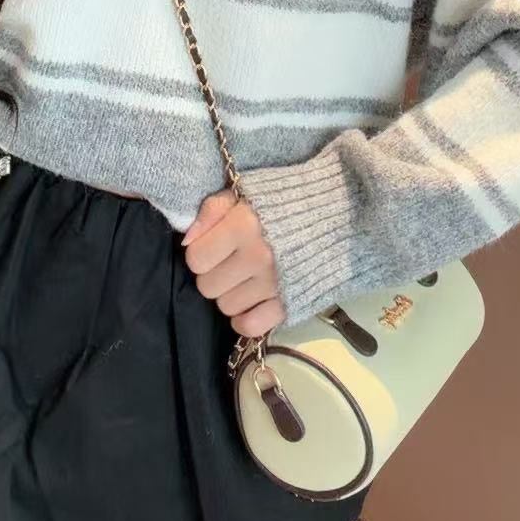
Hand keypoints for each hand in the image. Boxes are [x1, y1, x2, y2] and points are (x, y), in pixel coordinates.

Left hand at [182, 188, 284, 337]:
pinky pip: (248, 326)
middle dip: (214, 274)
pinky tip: (252, 300)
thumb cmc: (279, 204)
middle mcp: (258, 257)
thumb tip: (187, 240)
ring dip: (231, 294)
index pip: (196, 259)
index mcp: (244, 225)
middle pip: (207, 287)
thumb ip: (212, 210)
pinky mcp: (288, 304)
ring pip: (226, 307)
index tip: (215, 245)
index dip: (201, 252)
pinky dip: (245, 318)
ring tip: (246, 277)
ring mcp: (274, 284)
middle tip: (230, 262)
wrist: (332, 217)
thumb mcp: (243, 194)